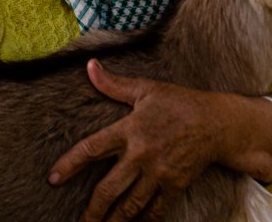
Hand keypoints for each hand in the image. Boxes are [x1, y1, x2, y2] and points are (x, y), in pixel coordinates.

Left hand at [47, 59, 224, 221]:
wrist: (218, 122)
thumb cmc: (179, 102)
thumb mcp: (146, 89)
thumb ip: (114, 84)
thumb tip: (89, 66)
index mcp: (129, 129)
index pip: (91, 148)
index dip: (69, 164)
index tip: (53, 179)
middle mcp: (141, 154)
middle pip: (109, 188)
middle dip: (92, 210)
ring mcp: (159, 172)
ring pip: (130, 205)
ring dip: (113, 221)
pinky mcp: (175, 185)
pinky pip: (155, 210)